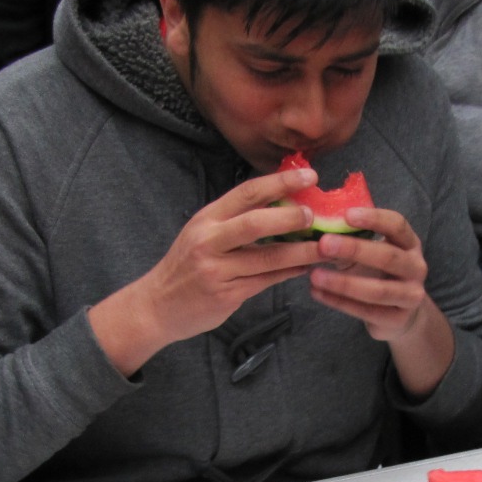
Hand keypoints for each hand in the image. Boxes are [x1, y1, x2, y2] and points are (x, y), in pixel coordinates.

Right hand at [89, 166, 325, 374]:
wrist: (157, 306)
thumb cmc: (187, 266)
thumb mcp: (203, 233)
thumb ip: (236, 219)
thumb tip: (283, 203)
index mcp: (207, 219)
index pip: (247, 193)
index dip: (280, 182)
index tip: (309, 176)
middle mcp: (209, 241)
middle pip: (255, 223)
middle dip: (290, 217)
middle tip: (316, 216)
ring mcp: (216, 270)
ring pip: (266, 258)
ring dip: (300, 252)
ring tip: (324, 247)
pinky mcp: (225, 295)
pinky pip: (264, 282)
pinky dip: (288, 273)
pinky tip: (305, 268)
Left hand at [308, 206, 434, 340]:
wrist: (401, 314)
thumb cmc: (381, 274)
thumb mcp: (374, 252)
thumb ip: (355, 239)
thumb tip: (318, 226)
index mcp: (410, 244)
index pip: (397, 225)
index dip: (374, 218)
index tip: (346, 214)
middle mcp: (416, 268)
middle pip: (388, 257)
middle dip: (354, 249)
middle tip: (324, 244)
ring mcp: (410, 296)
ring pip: (377, 290)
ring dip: (343, 283)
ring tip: (314, 276)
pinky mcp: (397, 320)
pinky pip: (366, 311)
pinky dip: (339, 302)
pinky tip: (317, 293)